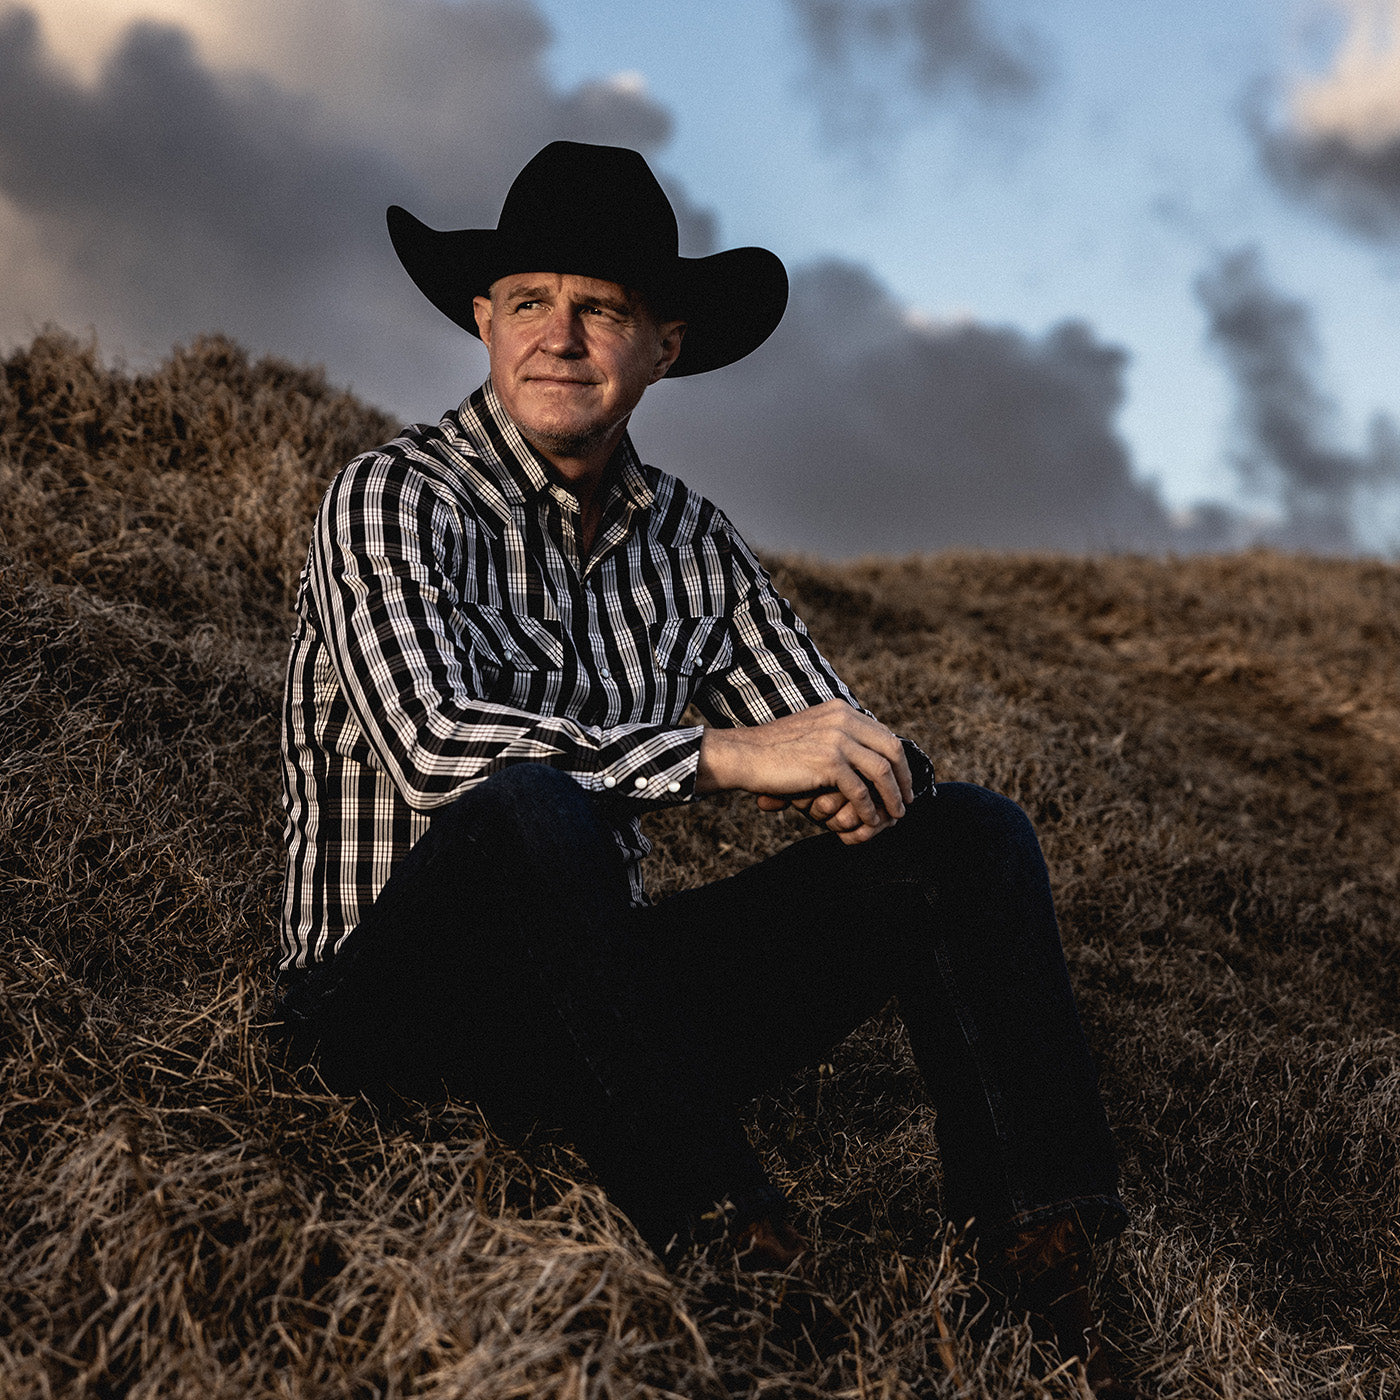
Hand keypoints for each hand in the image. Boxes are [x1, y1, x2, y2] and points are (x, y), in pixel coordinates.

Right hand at [697, 699, 912, 843]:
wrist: (744, 755)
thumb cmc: (773, 751)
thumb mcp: (811, 732)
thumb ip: (837, 736)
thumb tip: (864, 755)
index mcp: (840, 710)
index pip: (883, 734)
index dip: (898, 761)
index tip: (902, 781)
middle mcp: (842, 719)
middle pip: (891, 749)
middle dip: (903, 778)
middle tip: (906, 800)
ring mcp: (836, 739)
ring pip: (881, 771)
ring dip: (892, 796)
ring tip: (894, 814)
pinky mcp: (828, 762)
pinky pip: (859, 790)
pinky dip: (867, 809)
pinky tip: (869, 821)